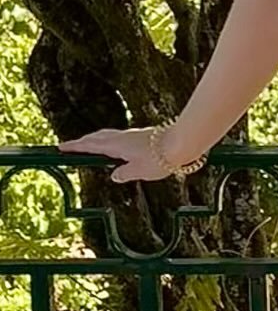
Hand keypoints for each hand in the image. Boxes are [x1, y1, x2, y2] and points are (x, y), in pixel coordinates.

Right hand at [58, 126, 173, 183]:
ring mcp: (135, 135)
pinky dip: (113, 141)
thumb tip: (115, 175)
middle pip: (100, 137)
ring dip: (99, 140)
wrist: (184, 142)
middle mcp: (124, 137)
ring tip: (92, 145)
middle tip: (72, 145)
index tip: (60, 147)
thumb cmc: (160, 158)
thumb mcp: (138, 171)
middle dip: (85, 141)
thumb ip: (124, 174)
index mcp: (117, 145)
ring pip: (112, 136)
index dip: (76, 146)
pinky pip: (123, 138)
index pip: (92, 145)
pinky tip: (118, 147)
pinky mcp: (146, 136)